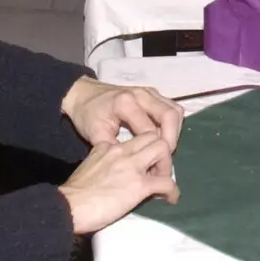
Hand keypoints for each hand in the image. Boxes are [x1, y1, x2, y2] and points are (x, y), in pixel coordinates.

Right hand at [57, 133, 179, 234]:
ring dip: (167, 166)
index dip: (144, 148)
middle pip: (153, 136)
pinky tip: (171, 198)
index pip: (135, 137)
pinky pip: (166, 182)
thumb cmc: (74, 193)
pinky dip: (172, 190)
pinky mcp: (139, 185)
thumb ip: (102, 160)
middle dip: (160, 151)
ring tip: (164, 181)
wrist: (68, 206)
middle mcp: (122, 151)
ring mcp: (132, 166)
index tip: (145, 162)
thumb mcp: (89, 165)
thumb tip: (114, 170)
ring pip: (163, 150)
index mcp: (109, 146)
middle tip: (158, 169)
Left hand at [61, 77, 183, 160]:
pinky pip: (172, 108)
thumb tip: (136, 166)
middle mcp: (142, 94)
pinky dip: (172, 124)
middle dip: (171, 140)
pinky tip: (163, 138)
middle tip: (164, 159)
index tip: (153, 168)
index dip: (155, 151)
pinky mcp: (154, 94)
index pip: (151, 129)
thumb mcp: (95, 135)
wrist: (84, 94)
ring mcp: (150, 92)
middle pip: (170, 115)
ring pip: (175, 110)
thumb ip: (115, 150)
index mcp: (125, 103)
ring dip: (174, 132)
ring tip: (165, 151)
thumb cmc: (88, 115)